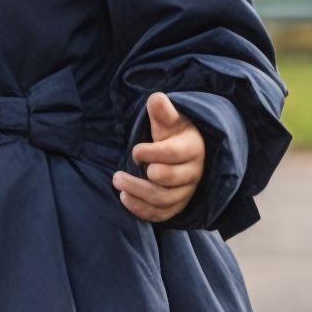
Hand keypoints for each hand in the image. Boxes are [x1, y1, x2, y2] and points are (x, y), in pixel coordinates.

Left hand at [115, 92, 204, 222]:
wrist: (184, 152)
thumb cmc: (173, 134)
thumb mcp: (169, 120)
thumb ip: (162, 112)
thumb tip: (156, 98)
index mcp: (194, 147)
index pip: (174, 153)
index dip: (151, 153)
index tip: (135, 150)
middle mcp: (194, 171)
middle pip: (168, 180)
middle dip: (140, 179)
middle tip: (117, 175)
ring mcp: (187, 191)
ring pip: (163, 199)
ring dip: (137, 194)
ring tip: (118, 184)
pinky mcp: (178, 205)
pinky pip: (162, 214)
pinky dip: (142, 209)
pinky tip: (125, 198)